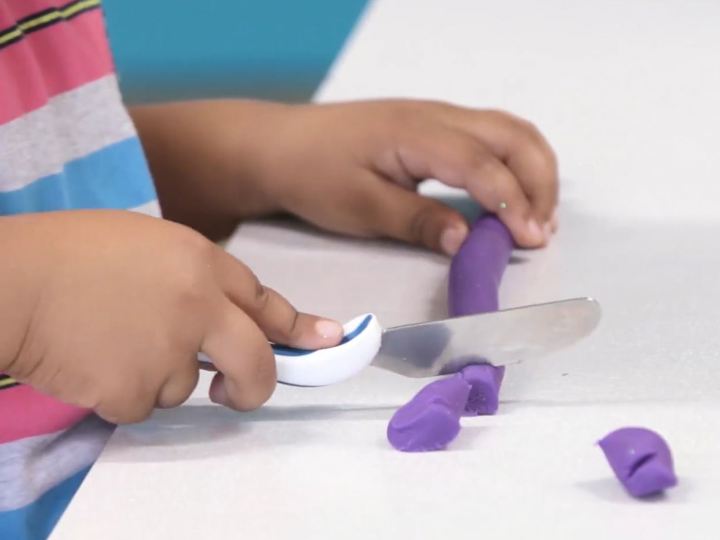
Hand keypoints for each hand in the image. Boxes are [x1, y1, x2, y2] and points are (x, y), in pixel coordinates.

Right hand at [0, 211, 341, 422]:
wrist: (9, 282)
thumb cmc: (70, 253)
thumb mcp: (146, 245)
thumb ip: (194, 279)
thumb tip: (225, 317)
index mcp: (199, 262)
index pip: (263, 300)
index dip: (297, 326)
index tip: (328, 340)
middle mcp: (198, 307)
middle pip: (255, 363)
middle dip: (254, 385)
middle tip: (235, 393)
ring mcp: (169, 351)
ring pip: (182, 386)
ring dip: (155, 375)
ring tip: (108, 339)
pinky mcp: (134, 390)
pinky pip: (140, 404)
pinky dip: (120, 392)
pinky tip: (91, 361)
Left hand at [257, 100, 557, 253]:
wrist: (279, 146)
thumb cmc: (312, 174)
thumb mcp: (360, 206)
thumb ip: (417, 221)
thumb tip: (468, 241)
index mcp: (417, 133)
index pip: (483, 164)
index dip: (513, 203)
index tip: (530, 240)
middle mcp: (436, 116)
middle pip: (513, 136)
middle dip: (539, 182)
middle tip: (540, 232)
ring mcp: (436, 118)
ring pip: (508, 132)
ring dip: (532, 171)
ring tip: (535, 218)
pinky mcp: (432, 128)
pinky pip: (490, 137)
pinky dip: (512, 165)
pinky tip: (509, 197)